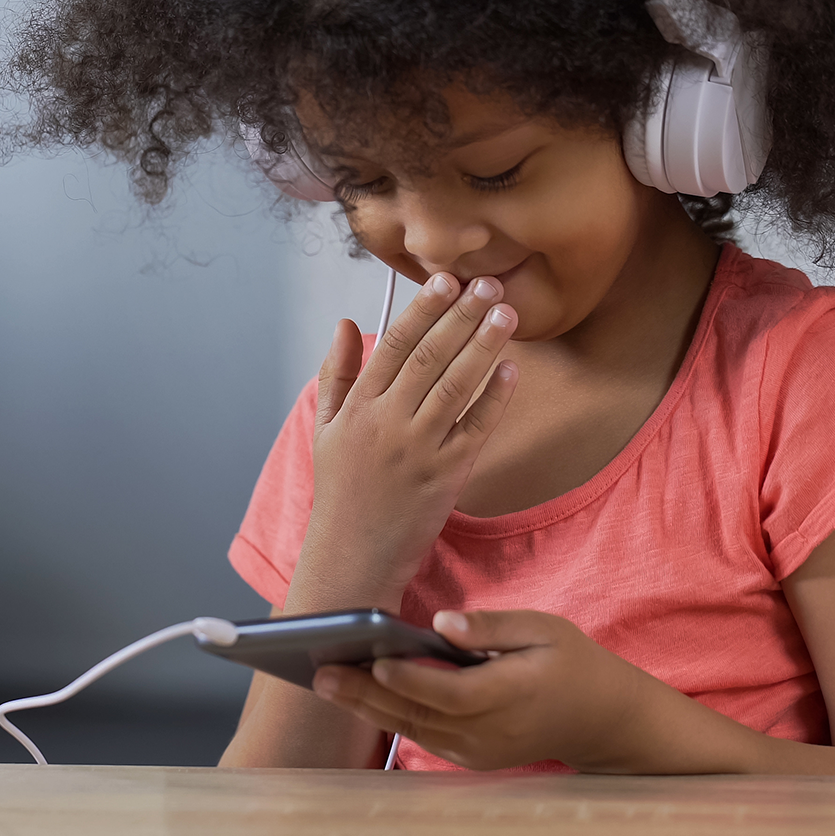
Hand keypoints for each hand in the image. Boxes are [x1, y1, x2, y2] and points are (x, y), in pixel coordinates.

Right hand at [289, 274, 518, 609]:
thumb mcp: (324, 428)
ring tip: (506, 314)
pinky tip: (511, 370)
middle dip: (462, 315)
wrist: (352, 555)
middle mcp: (388, 422)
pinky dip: (494, 398)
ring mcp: (419, 448)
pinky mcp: (447, 475)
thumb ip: (337, 373)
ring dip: (484, 345)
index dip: (423, 308)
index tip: (445, 280)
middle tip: (488, 284)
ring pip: (456, 384)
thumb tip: (348, 324)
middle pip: (431, 355)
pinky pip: (476, 428)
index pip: (395, 344)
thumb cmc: (340, 492)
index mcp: (358, 406)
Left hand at [311, 609, 649, 771]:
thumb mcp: (544, 629)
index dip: (411, 679)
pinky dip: (388, 716)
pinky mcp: (471, 757)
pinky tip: (356, 695)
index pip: (452, 693)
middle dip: (367, 695)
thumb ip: (492, 628)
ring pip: (414, 729)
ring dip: (367, 707)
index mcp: (512, 695)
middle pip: (420, 714)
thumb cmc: (570, 663)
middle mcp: (491, 731)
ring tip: (325, 682)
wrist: (601, 720)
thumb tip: (441, 625)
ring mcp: (480, 751)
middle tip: (322, 674)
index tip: (373, 660)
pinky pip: (423, 736)